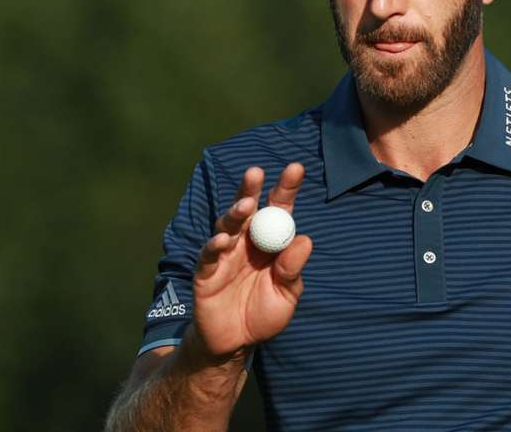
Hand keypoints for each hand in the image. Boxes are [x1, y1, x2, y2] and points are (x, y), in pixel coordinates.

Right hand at [190, 163, 312, 360]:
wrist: (234, 343)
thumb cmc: (263, 314)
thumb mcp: (286, 295)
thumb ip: (293, 270)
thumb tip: (304, 241)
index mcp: (269, 243)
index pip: (278, 210)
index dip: (285, 188)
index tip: (296, 168)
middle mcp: (245, 241)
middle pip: (247, 209)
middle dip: (250, 189)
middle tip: (256, 172)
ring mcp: (224, 254)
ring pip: (227, 226)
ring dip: (234, 214)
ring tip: (245, 206)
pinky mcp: (206, 272)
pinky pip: (209, 255)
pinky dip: (215, 246)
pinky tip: (223, 241)